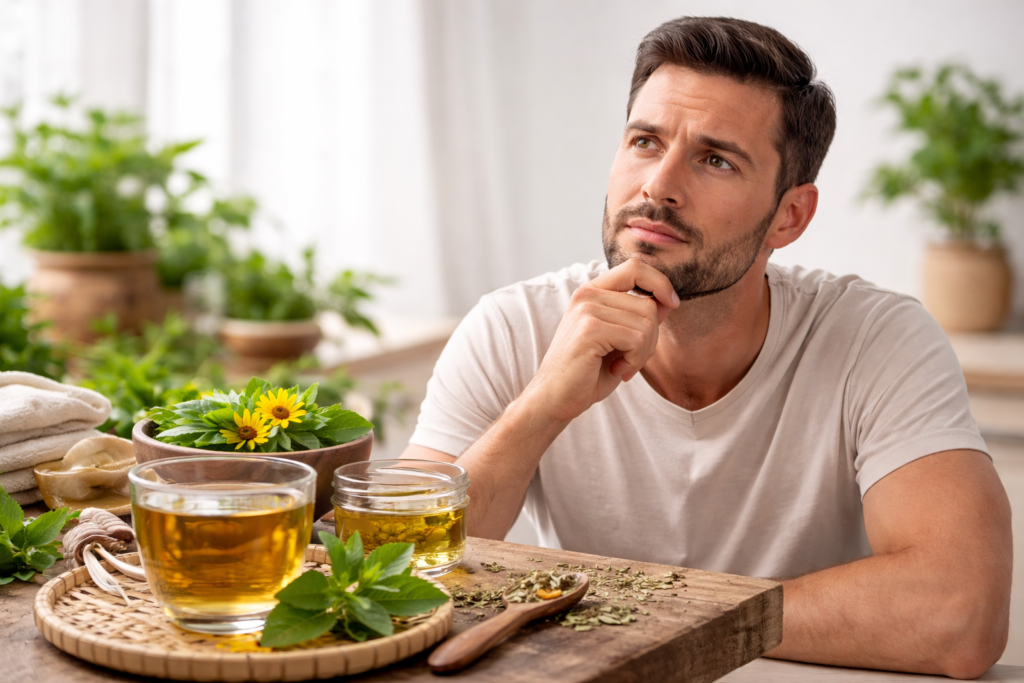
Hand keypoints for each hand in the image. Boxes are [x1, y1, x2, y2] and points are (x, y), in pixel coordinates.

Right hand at [519, 258, 677, 424]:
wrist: (555, 398)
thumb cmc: (587, 373)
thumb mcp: (619, 341)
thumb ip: (639, 318)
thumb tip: (668, 301)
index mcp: (592, 292)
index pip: (635, 267)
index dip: (660, 282)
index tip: (671, 304)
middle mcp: (588, 294)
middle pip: (648, 303)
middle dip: (652, 338)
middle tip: (632, 360)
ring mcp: (587, 309)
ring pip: (647, 322)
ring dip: (642, 353)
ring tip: (622, 366)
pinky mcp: (590, 329)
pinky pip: (637, 339)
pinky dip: (634, 361)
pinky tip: (617, 370)